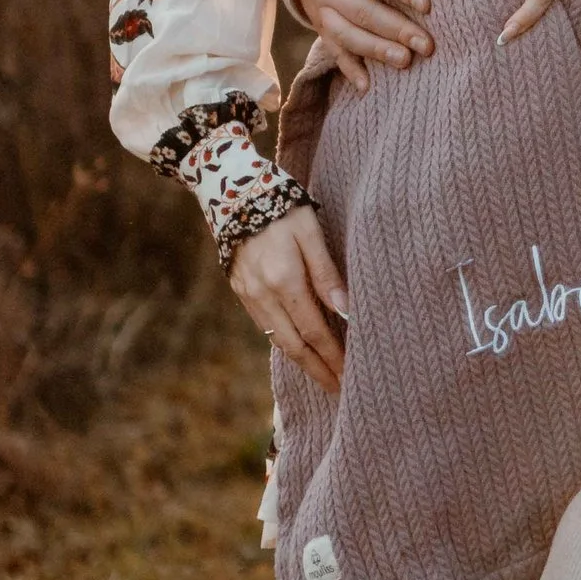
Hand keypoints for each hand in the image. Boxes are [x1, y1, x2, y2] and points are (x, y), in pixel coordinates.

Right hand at [231, 205, 348, 389]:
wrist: (231, 190)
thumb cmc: (281, 204)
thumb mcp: (310, 231)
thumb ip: (327, 272)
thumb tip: (345, 311)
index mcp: (284, 280)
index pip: (315, 330)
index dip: (333, 355)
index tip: (349, 374)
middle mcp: (263, 294)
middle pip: (294, 345)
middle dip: (318, 369)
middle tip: (339, 388)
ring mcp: (248, 294)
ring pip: (276, 339)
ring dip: (301, 360)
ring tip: (322, 374)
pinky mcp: (239, 290)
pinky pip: (264, 325)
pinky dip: (283, 341)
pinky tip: (297, 347)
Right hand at [292, 0, 427, 91]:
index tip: (425, 3)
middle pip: (361, 10)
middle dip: (394, 29)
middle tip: (426, 44)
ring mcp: (319, 5)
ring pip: (346, 34)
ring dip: (375, 50)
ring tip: (406, 62)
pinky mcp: (317, 20)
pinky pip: (331, 47)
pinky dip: (347, 67)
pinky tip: (367, 86)